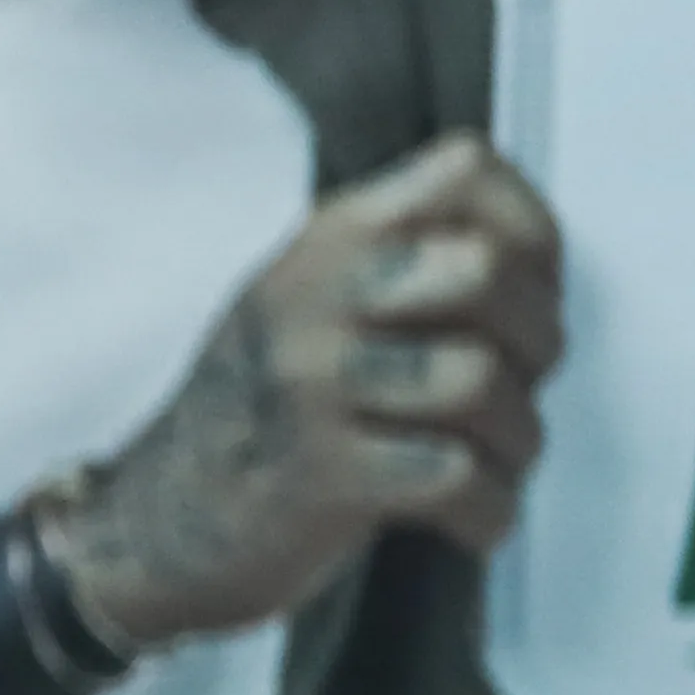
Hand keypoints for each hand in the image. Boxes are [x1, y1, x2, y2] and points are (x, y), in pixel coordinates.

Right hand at [39, 133, 567, 648]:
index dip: (530, 231)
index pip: (464, 171)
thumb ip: (401, 262)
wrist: (158, 524)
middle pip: (487, 272)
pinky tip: (469, 519)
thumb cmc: (262, 413)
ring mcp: (311, 385)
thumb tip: (532, 261)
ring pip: (481, 382)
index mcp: (326, 239)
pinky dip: (489, 511)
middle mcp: (313, 296)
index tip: (530, 292)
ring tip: (492, 462)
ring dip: (517, 440)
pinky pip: (457, 479)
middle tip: (520, 386)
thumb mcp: (311, 300)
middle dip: (537, 342)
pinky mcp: (323, 477)